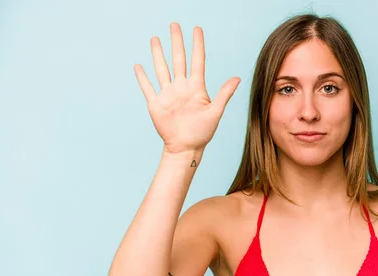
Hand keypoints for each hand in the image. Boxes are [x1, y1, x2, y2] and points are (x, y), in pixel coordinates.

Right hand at [134, 23, 240, 153]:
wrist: (186, 148)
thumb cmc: (202, 133)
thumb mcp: (215, 112)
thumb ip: (224, 94)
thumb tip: (237, 78)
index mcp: (196, 88)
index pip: (197, 61)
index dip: (197, 45)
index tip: (196, 29)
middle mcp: (182, 87)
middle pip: (178, 59)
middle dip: (176, 42)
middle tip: (174, 25)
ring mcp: (168, 94)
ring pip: (162, 69)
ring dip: (158, 54)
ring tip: (155, 39)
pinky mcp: (156, 103)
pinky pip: (148, 87)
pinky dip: (142, 77)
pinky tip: (139, 66)